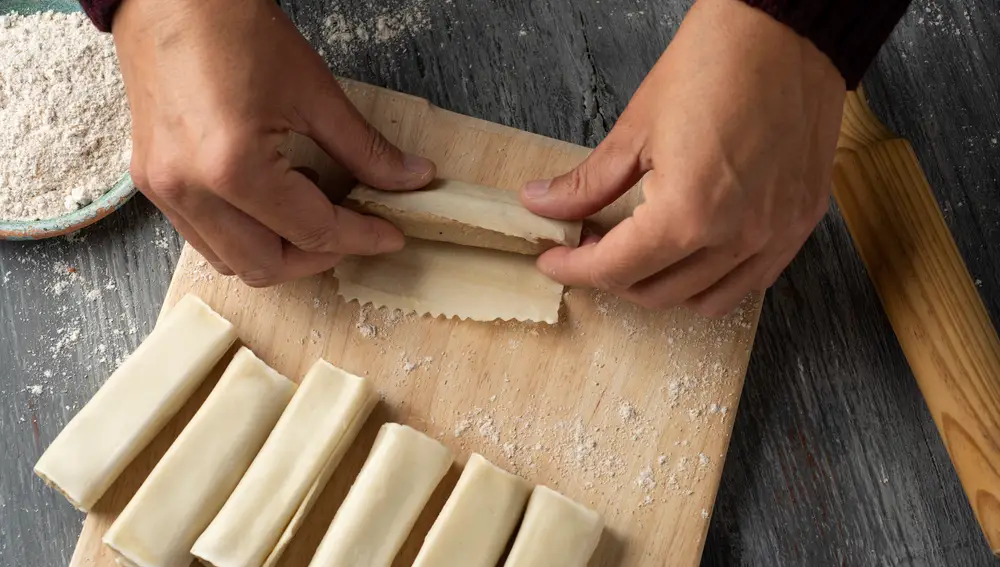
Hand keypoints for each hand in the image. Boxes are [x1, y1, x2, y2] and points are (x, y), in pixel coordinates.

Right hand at [113, 0, 434, 285]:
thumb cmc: (237, 30)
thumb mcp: (315, 92)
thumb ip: (365, 149)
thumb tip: (413, 179)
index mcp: (233, 169)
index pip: (313, 231)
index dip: (362, 237)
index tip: (390, 234)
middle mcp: (190, 191)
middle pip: (266, 267)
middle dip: (319, 256)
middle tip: (353, 228)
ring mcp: (163, 191)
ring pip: (231, 261)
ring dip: (279, 250)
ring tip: (309, 203)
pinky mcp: (151, 183)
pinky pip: (203, 237)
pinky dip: (244, 234)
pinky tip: (271, 195)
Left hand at [520, 0, 844, 315]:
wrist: (786, 31)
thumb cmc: (714, 65)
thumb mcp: (636, 127)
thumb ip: (588, 182)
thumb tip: (542, 204)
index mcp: (688, 214)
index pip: (615, 270)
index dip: (573, 270)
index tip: (554, 260)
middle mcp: (736, 238)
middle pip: (655, 293)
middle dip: (612, 277)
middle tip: (590, 249)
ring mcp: (774, 236)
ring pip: (704, 300)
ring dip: (661, 286)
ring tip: (639, 254)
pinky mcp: (800, 224)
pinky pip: (751, 282)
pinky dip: (713, 281)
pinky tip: (691, 254)